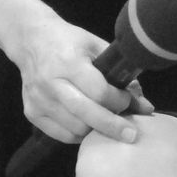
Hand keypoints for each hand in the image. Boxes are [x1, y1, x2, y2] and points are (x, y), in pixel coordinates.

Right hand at [12, 16, 151, 146]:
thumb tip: (144, 104)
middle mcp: (51, 84)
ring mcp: (39, 101)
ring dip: (97, 130)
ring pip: (75, 128)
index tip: (130, 100)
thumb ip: (120, 73)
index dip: (119, 101)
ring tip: (110, 123)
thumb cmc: (70, 42)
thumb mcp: (98, 47)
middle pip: (86, 115)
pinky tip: (91, 126)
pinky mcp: (32, 113)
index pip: (99, 92)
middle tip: (131, 134)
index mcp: (68, 63)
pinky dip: (80, 134)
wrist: (32, 42)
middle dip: (113, 127)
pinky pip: (62, 134)